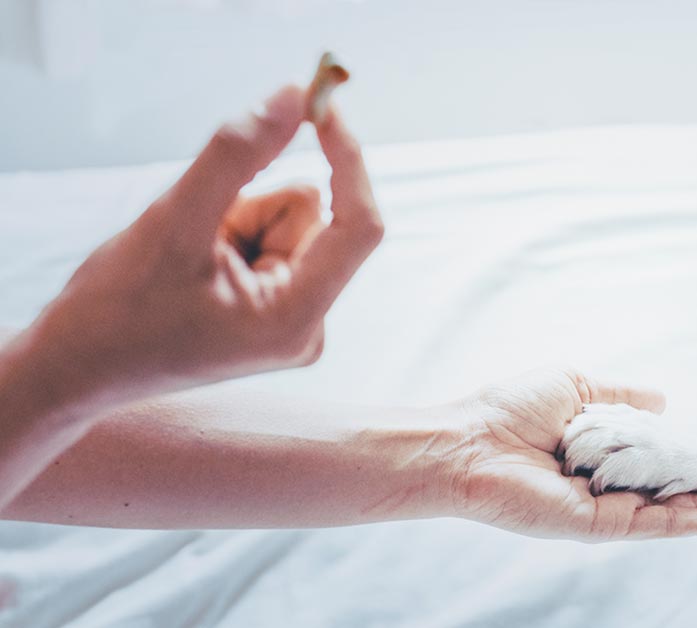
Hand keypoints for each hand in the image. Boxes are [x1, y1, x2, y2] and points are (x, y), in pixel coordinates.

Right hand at [22, 85, 383, 412]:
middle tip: (198, 236)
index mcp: (297, 318)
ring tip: (188, 259)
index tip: (321, 105)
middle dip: (253, 205)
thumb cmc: (116, 310)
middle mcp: (308, 324)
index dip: (347, 160)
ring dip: (237, 218)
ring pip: (288, 221)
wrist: (78, 366)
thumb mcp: (174, 220)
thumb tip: (296, 97)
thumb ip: (237, 155)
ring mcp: (292, 319)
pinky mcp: (274, 309)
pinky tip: (193, 268)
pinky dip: (231, 234)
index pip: (359, 225)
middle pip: (312, 218)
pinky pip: (270, 238)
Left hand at [447, 368, 696, 540]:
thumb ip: (622, 397)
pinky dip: (696, 524)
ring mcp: (611, 511)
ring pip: (685, 514)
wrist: (467, 441)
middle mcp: (619, 489)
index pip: (678, 468)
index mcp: (614, 459)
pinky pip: (656, 524)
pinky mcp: (598, 525)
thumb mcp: (577, 388)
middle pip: (692, 497)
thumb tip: (663, 400)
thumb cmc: (509, 412)